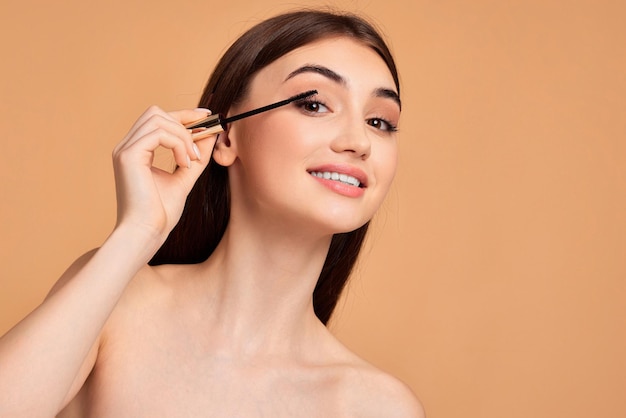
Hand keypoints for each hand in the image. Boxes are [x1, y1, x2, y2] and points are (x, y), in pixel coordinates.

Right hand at [112, 106, 216, 244]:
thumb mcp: (184, 177)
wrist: (146, 233)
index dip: (184, 114)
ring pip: (158, 119)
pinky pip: (158, 133)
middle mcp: (127, 147)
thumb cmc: (160, 213)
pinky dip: (177, 144)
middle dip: (184, 120)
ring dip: (183, 136)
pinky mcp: (128, 156)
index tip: (207, 116)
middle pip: (156, 112)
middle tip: (204, 137)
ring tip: (192, 159)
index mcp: (136, 151)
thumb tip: (211, 135)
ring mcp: (125, 150)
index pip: (158, 119)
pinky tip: (184, 163)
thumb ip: (195, 156)